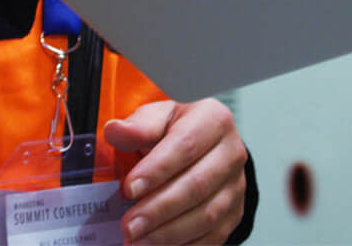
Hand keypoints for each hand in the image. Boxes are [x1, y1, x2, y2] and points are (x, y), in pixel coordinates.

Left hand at [104, 97, 247, 243]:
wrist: (205, 147)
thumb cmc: (178, 131)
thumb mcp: (159, 118)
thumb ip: (138, 126)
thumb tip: (115, 130)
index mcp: (214, 120)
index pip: (186, 145)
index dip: (157, 169)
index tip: (129, 189)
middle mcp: (232, 152)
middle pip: (197, 184)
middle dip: (159, 209)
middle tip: (129, 226)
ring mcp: (236, 186)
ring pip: (207, 215)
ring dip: (168, 234)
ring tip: (137, 242)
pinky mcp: (234, 213)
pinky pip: (213, 238)